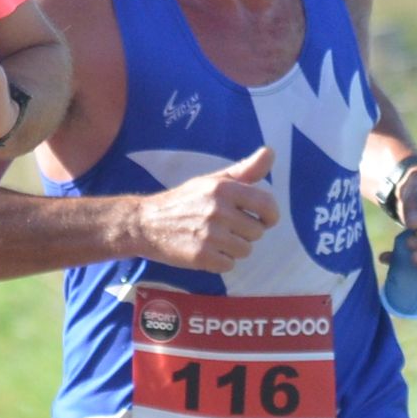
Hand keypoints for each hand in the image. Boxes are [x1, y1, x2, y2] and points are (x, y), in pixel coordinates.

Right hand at [131, 147, 279, 272]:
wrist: (146, 223)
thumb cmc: (185, 201)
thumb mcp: (213, 181)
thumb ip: (245, 170)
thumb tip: (270, 152)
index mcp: (224, 188)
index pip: (267, 205)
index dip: (270, 216)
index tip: (262, 219)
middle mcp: (218, 210)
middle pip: (257, 232)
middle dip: (245, 233)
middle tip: (224, 228)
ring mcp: (210, 234)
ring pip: (245, 250)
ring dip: (233, 249)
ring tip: (214, 239)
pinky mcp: (201, 256)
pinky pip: (229, 265)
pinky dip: (220, 262)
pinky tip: (206, 251)